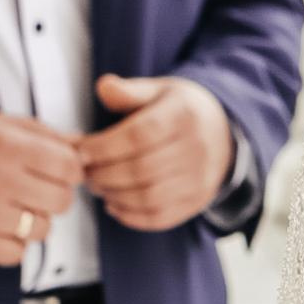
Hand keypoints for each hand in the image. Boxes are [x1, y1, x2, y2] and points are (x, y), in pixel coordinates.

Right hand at [0, 110, 83, 266]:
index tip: (61, 170)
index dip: (70, 169)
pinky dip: (13, 243)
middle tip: (37, 188)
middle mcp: (1, 181)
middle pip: (62, 200)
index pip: (69, 166)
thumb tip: (78, 144)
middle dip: (55, 194)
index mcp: (8, 146)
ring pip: (43, 229)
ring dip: (35, 219)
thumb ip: (40, 133)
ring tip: (14, 206)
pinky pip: (17, 253)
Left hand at [81, 73, 234, 232]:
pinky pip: (160, 217)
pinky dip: (131, 216)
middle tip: (83, 171)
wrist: (222, 133)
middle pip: (140, 169)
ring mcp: (199, 179)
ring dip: (113, 195)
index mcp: (184, 115)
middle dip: (103, 174)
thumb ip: (129, 91)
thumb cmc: (180, 110)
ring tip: (97, 185)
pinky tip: (114, 203)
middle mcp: (197, 148)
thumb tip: (103, 86)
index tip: (81, 150)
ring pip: (148, 197)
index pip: (139, 135)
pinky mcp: (197, 201)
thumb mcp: (159, 91)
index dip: (105, 146)